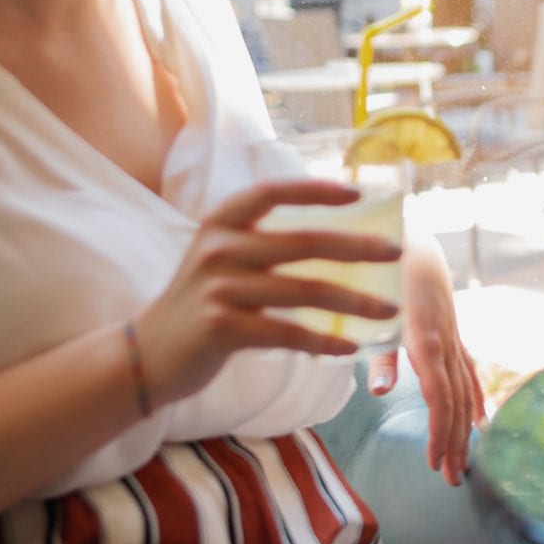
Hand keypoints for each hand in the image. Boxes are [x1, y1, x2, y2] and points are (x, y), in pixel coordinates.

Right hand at [132, 180, 401, 405]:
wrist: (148, 354)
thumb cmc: (200, 303)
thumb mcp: (222, 260)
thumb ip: (263, 244)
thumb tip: (336, 238)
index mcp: (221, 223)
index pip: (272, 192)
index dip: (315, 189)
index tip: (357, 192)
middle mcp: (218, 248)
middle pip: (303, 242)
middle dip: (357, 247)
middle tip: (396, 253)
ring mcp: (219, 288)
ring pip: (304, 291)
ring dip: (354, 302)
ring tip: (389, 311)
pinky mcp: (222, 328)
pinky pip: (287, 333)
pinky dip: (324, 342)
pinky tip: (350, 348)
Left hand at [366, 233, 485, 483]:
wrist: (411, 240)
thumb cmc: (384, 275)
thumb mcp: (373, 313)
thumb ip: (378, 355)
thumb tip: (377, 393)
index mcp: (425, 340)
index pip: (439, 398)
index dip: (440, 433)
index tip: (436, 463)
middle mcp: (446, 343)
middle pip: (456, 402)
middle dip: (456, 443)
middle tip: (453, 480)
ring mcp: (454, 339)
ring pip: (466, 391)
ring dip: (466, 430)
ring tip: (464, 464)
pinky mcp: (455, 334)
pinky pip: (470, 373)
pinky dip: (476, 399)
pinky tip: (482, 423)